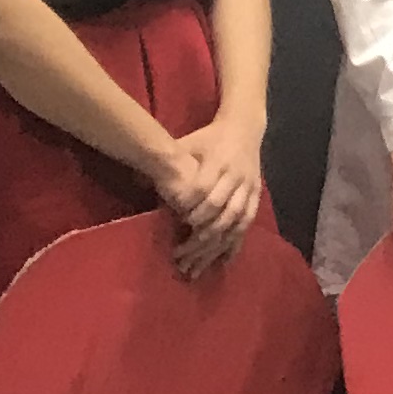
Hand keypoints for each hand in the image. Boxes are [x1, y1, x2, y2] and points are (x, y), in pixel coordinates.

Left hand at [159, 116, 264, 279]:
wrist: (245, 128)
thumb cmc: (209, 137)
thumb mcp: (186, 143)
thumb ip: (166, 160)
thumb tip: (137, 180)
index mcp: (219, 162)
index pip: (204, 191)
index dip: (190, 209)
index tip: (176, 224)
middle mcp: (236, 177)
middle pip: (219, 212)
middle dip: (199, 236)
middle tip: (179, 255)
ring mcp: (248, 189)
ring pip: (233, 222)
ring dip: (214, 246)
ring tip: (196, 266)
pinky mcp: (255, 197)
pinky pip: (245, 224)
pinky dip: (234, 244)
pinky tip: (222, 262)